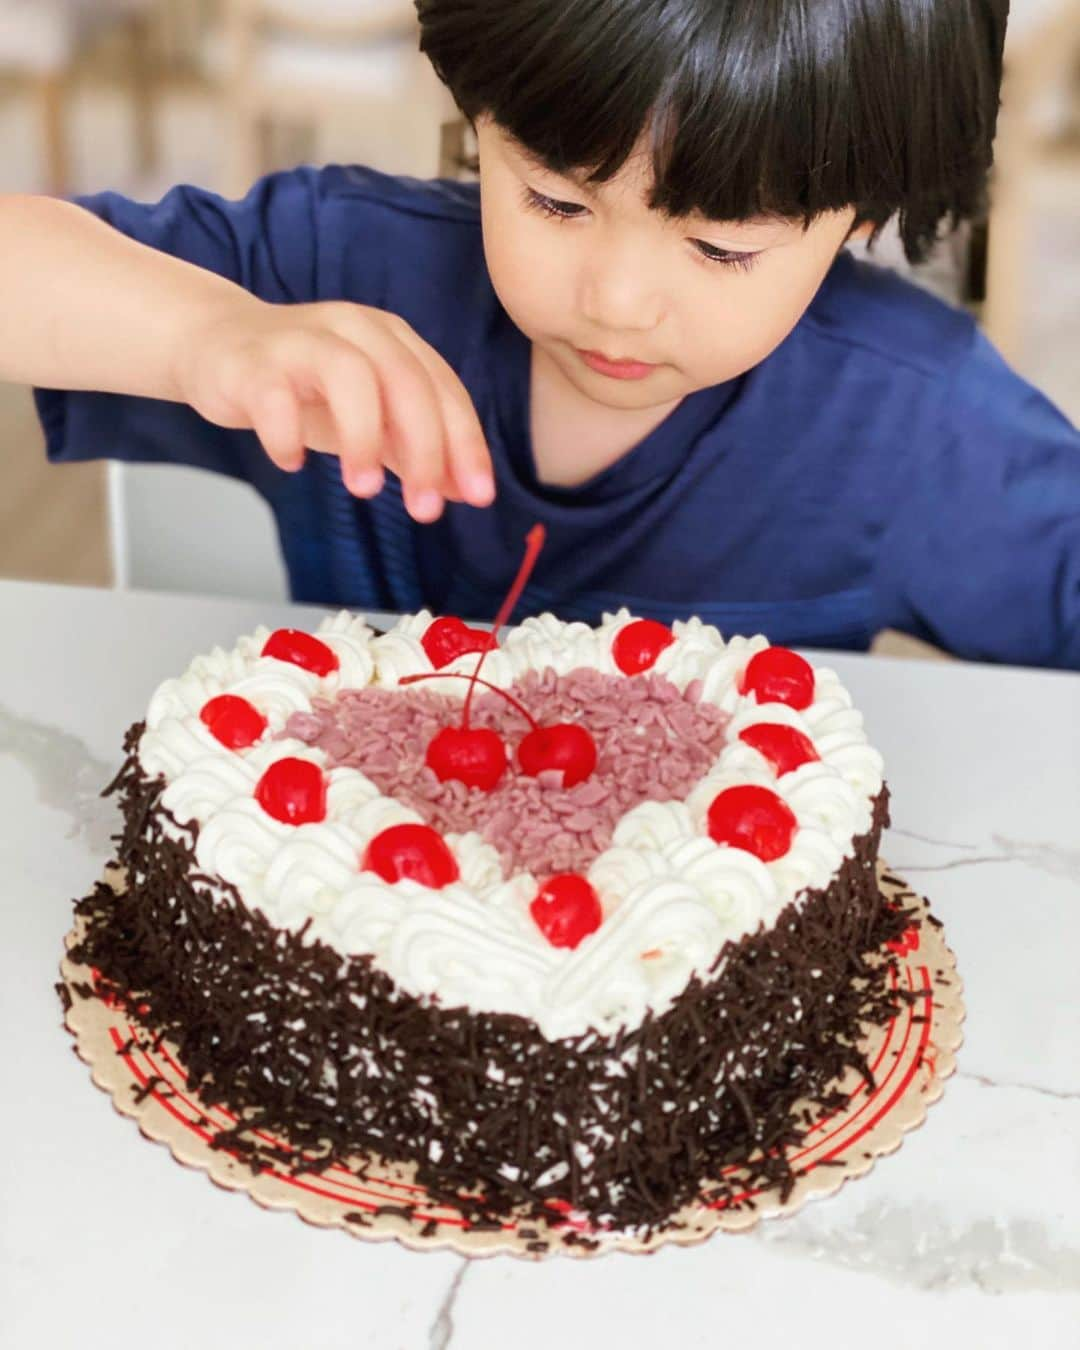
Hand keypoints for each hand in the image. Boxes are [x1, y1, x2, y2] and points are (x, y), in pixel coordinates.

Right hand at [175, 297, 494, 520]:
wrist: (218, 348)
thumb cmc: (303, 386)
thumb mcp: (369, 417)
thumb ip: (412, 448)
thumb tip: (462, 491)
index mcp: (391, 340)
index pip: (443, 389)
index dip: (465, 444)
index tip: (478, 497)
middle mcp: (354, 330)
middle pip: (405, 381)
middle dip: (425, 449)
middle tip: (425, 508)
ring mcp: (302, 342)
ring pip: (349, 376)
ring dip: (364, 437)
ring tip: (364, 489)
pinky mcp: (254, 363)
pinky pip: (274, 395)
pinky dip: (287, 433)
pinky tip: (292, 462)